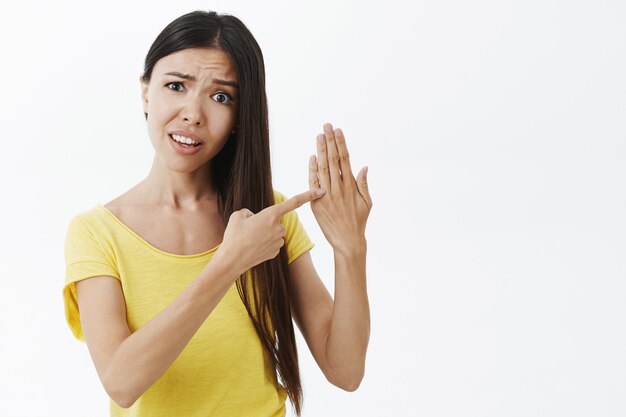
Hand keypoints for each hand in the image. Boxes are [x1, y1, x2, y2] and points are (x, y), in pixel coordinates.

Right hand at [216, 189, 324, 274]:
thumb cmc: (234, 236)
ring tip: (249, 240)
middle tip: (249, 230)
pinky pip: (272, 244)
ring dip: (264, 234)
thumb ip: (249, 212)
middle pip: (276, 221)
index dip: (308, 195)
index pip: (294, 202)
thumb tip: (253, 217)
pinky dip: (264, 245)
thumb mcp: (238, 216)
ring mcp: (279, 241)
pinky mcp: (276, 252)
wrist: (232, 260)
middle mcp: (279, 227)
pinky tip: (253, 248)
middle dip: (265, 223)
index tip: (321, 191)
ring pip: (274, 233)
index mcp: (271, 215)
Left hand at [309, 123, 371, 253]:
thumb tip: (365, 166)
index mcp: (351, 186)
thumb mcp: (367, 202)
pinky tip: (312, 157)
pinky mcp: (317, 203)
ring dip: (321, 150)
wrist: (347, 241)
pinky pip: (313, 183)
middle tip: (326, 126)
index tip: (338, 130)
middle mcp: (339, 188)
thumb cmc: (359, 221)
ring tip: (319, 136)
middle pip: (333, 159)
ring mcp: (327, 195)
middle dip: (330, 141)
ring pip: (323, 168)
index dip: (341, 144)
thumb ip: (364, 184)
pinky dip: (312, 170)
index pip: (345, 159)